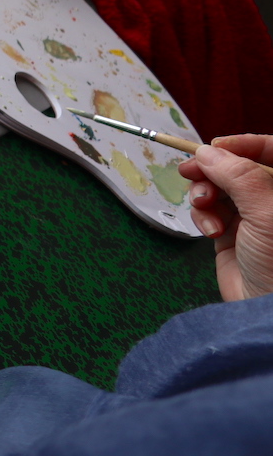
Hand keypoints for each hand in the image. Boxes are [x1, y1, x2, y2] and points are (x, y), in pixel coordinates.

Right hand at [178, 135, 272, 300]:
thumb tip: (208, 151)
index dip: (245, 144)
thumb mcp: (267, 213)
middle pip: (238, 167)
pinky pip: (209, 209)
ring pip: (219, 186)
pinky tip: (209, 228)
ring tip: (204, 206)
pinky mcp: (232, 233)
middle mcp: (271, 201)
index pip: (272, 151)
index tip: (217, 145)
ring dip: (205, 193)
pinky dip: (203, 214)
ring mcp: (253, 216)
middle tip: (191, 171)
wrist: (267, 312)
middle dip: (214, 168)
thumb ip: (239, 175)